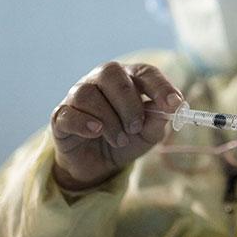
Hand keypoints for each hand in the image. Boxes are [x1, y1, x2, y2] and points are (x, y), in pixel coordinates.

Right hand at [50, 62, 182, 189]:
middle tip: (136, 127)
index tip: (175, 103)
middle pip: (111, 74)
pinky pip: (69, 113)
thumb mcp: (148, 134)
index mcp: (128, 79)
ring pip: (89, 94)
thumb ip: (159, 120)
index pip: (145, 72)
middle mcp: (100, 80)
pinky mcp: (61, 116)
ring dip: (110, 120)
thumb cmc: (126, 139)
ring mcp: (77, 95)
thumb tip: (172, 107)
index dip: (161, 86)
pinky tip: (97, 132)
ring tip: (120, 140)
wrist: (98, 164)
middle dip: (129, 104)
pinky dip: (85, 123)